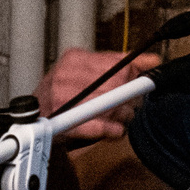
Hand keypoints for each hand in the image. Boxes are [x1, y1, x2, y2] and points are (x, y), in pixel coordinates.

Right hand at [35, 46, 162, 142]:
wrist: (36, 118)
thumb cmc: (67, 95)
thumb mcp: (91, 73)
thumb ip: (121, 66)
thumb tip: (153, 61)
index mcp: (75, 59)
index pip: (118, 64)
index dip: (133, 78)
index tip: (140, 85)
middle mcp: (65, 74)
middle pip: (116, 84)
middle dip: (128, 98)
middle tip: (129, 106)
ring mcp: (61, 97)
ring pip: (109, 104)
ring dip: (121, 115)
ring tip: (120, 118)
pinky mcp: (62, 121)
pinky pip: (97, 125)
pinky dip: (111, 130)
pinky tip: (115, 131)